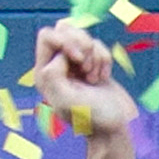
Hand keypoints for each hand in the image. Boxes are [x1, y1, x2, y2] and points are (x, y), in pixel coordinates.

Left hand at [34, 22, 136, 143]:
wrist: (114, 129)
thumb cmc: (91, 118)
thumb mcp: (66, 100)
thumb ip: (53, 75)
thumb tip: (61, 55)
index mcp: (44, 73)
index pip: (48, 36)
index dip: (64, 41)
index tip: (78, 59)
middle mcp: (56, 66)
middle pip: (64, 28)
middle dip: (81, 43)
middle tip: (86, 67)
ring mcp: (75, 64)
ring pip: (82, 34)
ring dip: (94, 52)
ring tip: (94, 75)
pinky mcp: (92, 64)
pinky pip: (97, 44)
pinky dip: (104, 58)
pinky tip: (103, 77)